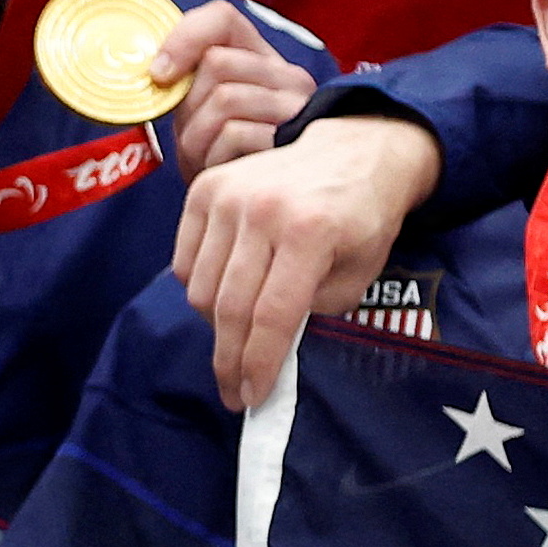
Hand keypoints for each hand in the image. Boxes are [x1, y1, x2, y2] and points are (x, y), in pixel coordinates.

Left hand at [150, 0, 314, 175]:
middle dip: (188, 107)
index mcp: (262, 60)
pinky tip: (222, 174)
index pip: (222, 19)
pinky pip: (236, 134)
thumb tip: (157, 70)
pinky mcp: (292, 141)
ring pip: (224, 98)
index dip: (182, 39)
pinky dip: (214, 158)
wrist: (259, 212)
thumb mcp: (202, 115)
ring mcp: (296, 108)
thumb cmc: (223, 161)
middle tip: (190, 139)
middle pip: (217, 63)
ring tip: (204, 160)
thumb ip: (187, 84)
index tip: (159, 75)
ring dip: (197, 138)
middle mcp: (289, 77)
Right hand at [174, 113, 439, 407]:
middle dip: (229, 359)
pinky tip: (223, 296)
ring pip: (199, 287)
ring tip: (235, 340)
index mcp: (310, 231)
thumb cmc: (363, 218)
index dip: (257, 364)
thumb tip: (270, 350)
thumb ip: (315, 312)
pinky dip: (198, 287)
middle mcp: (263, 209)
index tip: (251, 397)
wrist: (354, 149)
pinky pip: (184, 260)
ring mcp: (228, 195)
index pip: (271, 315)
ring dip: (214, 325)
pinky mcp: (205, 188)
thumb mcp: (360, 273)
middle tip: (232, 391)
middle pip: (229, 307)